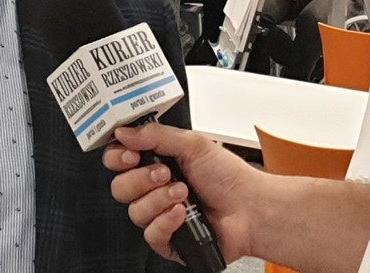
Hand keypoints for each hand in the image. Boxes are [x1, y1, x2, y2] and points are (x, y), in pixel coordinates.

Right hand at [104, 123, 257, 263]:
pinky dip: (167, 221)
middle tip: (165, 173)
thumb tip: (125, 131)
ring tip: (184, 192)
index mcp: (158, 163)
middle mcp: (155, 190)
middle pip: (120, 188)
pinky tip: (183, 212)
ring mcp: (159, 215)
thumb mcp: (193, 144)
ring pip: (134, 211)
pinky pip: (150, 234)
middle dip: (142, 179)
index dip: (118, 158)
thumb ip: (156, 135)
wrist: (251, 208)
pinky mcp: (167, 239)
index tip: (130, 155)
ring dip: (160, 199)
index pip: (119, 161)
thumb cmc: (229, 177)